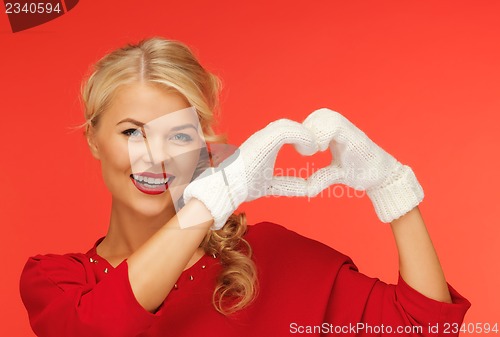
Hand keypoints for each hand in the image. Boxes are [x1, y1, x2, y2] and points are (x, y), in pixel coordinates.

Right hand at [183, 119, 317, 228]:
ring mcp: (262, 137)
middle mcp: (263, 137)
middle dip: (305, 133)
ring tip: (314, 148)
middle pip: (288, 125)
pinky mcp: (262, 140)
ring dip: (304, 135)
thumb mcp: (273, 185)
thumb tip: (309, 189)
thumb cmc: (244, 187)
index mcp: (265, 144)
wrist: (227, 189)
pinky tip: (309, 149)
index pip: (287, 132)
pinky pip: (286, 131)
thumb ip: (289, 184)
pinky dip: (301, 137)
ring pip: (288, 125)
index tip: (313, 151)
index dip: (302, 138)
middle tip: (318, 147)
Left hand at [302, 108, 423, 222]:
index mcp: (336, 135)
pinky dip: (325, 134)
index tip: (302, 148)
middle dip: (310, 128)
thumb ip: (321, 177)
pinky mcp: (356, 138)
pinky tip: (322, 149)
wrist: (383, 177)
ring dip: (318, 130)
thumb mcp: (336, 174)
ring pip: (329, 116)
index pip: (317, 119)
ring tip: (316, 148)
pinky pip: (337, 125)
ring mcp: (351, 132)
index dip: (306, 129)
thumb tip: (307, 190)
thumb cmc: (361, 173)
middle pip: (322, 113)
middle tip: (308, 148)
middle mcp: (343, 129)